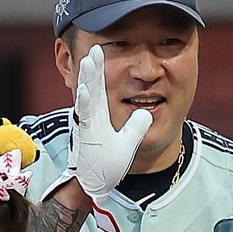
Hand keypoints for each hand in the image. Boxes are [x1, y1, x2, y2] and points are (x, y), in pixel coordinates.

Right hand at [67, 45, 151, 203]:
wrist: (97, 184)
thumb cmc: (110, 164)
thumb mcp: (130, 141)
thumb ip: (137, 126)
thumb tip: (147, 113)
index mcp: (101, 114)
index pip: (102, 85)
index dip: (101, 68)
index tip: (101, 48)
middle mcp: (92, 117)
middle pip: (92, 86)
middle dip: (92, 66)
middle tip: (93, 47)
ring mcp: (87, 125)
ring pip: (86, 97)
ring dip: (86, 79)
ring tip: (87, 60)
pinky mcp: (85, 136)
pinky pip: (85, 117)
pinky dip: (85, 102)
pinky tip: (86, 90)